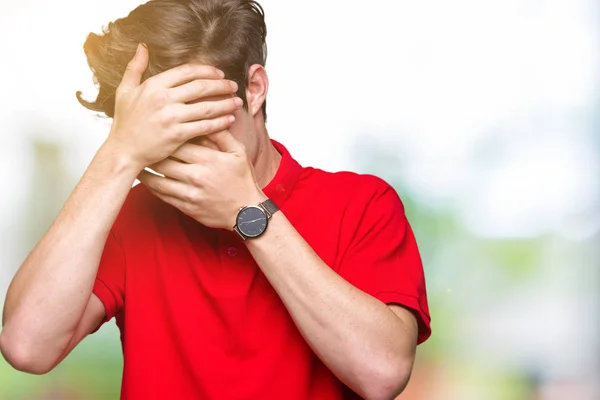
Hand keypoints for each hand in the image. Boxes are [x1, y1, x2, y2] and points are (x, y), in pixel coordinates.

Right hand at [106, 43, 242, 171]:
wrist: (123, 151)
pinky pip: (205, 126)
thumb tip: (142, 46)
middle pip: (200, 86)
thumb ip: (135, 67)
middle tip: (233, 86)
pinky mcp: (177, 135)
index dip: (206, 70)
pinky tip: (229, 119)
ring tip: (237, 101)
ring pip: (206, 106)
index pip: (186, 72)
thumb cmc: (125, 122)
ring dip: (225, 103)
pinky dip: (220, 122)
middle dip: (221, 85)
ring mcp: (171, 117)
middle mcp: (163, 99)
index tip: (219, 73)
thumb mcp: (125, 91)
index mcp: (153, 85)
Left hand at [138, 130, 265, 229]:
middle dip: (151, 151)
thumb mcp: (238, 153)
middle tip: (141, 142)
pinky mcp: (185, 206)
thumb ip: (222, 135)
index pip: (179, 141)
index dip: (166, 134)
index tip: (157, 128)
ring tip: (137, 159)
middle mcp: (196, 175)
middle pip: (164, 159)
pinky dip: (151, 185)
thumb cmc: (242, 180)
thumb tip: (210, 116)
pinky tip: (146, 178)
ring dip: (145, 169)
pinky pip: (162, 195)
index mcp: (208, 159)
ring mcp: (189, 193)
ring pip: (158, 178)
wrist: (247, 213)